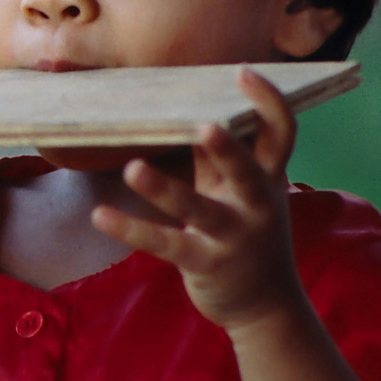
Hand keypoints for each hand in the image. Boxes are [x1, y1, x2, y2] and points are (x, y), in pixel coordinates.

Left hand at [92, 67, 305, 333]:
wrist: (267, 308)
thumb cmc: (247, 232)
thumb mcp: (241, 192)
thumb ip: (218, 156)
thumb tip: (187, 108)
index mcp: (268, 179)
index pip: (281, 133)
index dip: (268, 101)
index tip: (244, 72)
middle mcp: (258, 206)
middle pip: (247, 171)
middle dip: (227, 150)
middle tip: (205, 127)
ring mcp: (233, 238)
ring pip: (199, 210)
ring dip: (164, 189)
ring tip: (132, 168)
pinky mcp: (205, 264)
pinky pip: (165, 244)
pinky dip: (131, 228)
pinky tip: (100, 215)